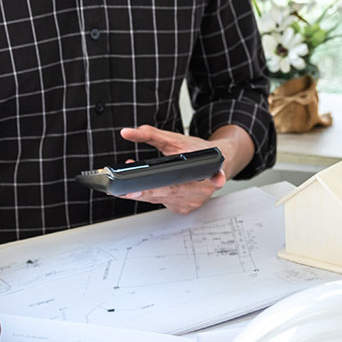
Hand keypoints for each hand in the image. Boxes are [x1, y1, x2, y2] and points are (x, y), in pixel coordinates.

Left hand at [118, 126, 232, 213]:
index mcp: (196, 176)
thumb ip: (150, 134)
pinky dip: (156, 196)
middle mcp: (196, 194)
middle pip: (161, 197)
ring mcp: (191, 203)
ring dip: (145, 194)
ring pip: (161, 201)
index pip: (168, 187)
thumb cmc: (199, 150)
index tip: (134, 190)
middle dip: (139, 193)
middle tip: (122, 190)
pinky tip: (150, 188)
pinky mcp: (186, 208)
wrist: (219, 162)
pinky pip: (166, 204)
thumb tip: (128, 132)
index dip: (149, 190)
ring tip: (133, 184)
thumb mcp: (175, 138)